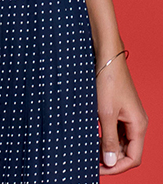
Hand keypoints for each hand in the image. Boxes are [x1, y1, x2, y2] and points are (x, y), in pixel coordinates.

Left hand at [99, 54, 146, 173]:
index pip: (133, 158)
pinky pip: (116, 131)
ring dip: (107, 149)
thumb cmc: (106, 82)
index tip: (98, 170)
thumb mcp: (104, 114)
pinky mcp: (120, 110)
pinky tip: (92, 138)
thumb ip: (108, 139)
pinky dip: (106, 137)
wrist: (106, 58)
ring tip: (89, 152)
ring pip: (121, 142)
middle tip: (90, 162)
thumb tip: (109, 161)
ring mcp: (129, 117)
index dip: (117, 167)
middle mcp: (137, 123)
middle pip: (128, 152)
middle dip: (111, 159)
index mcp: (138, 126)